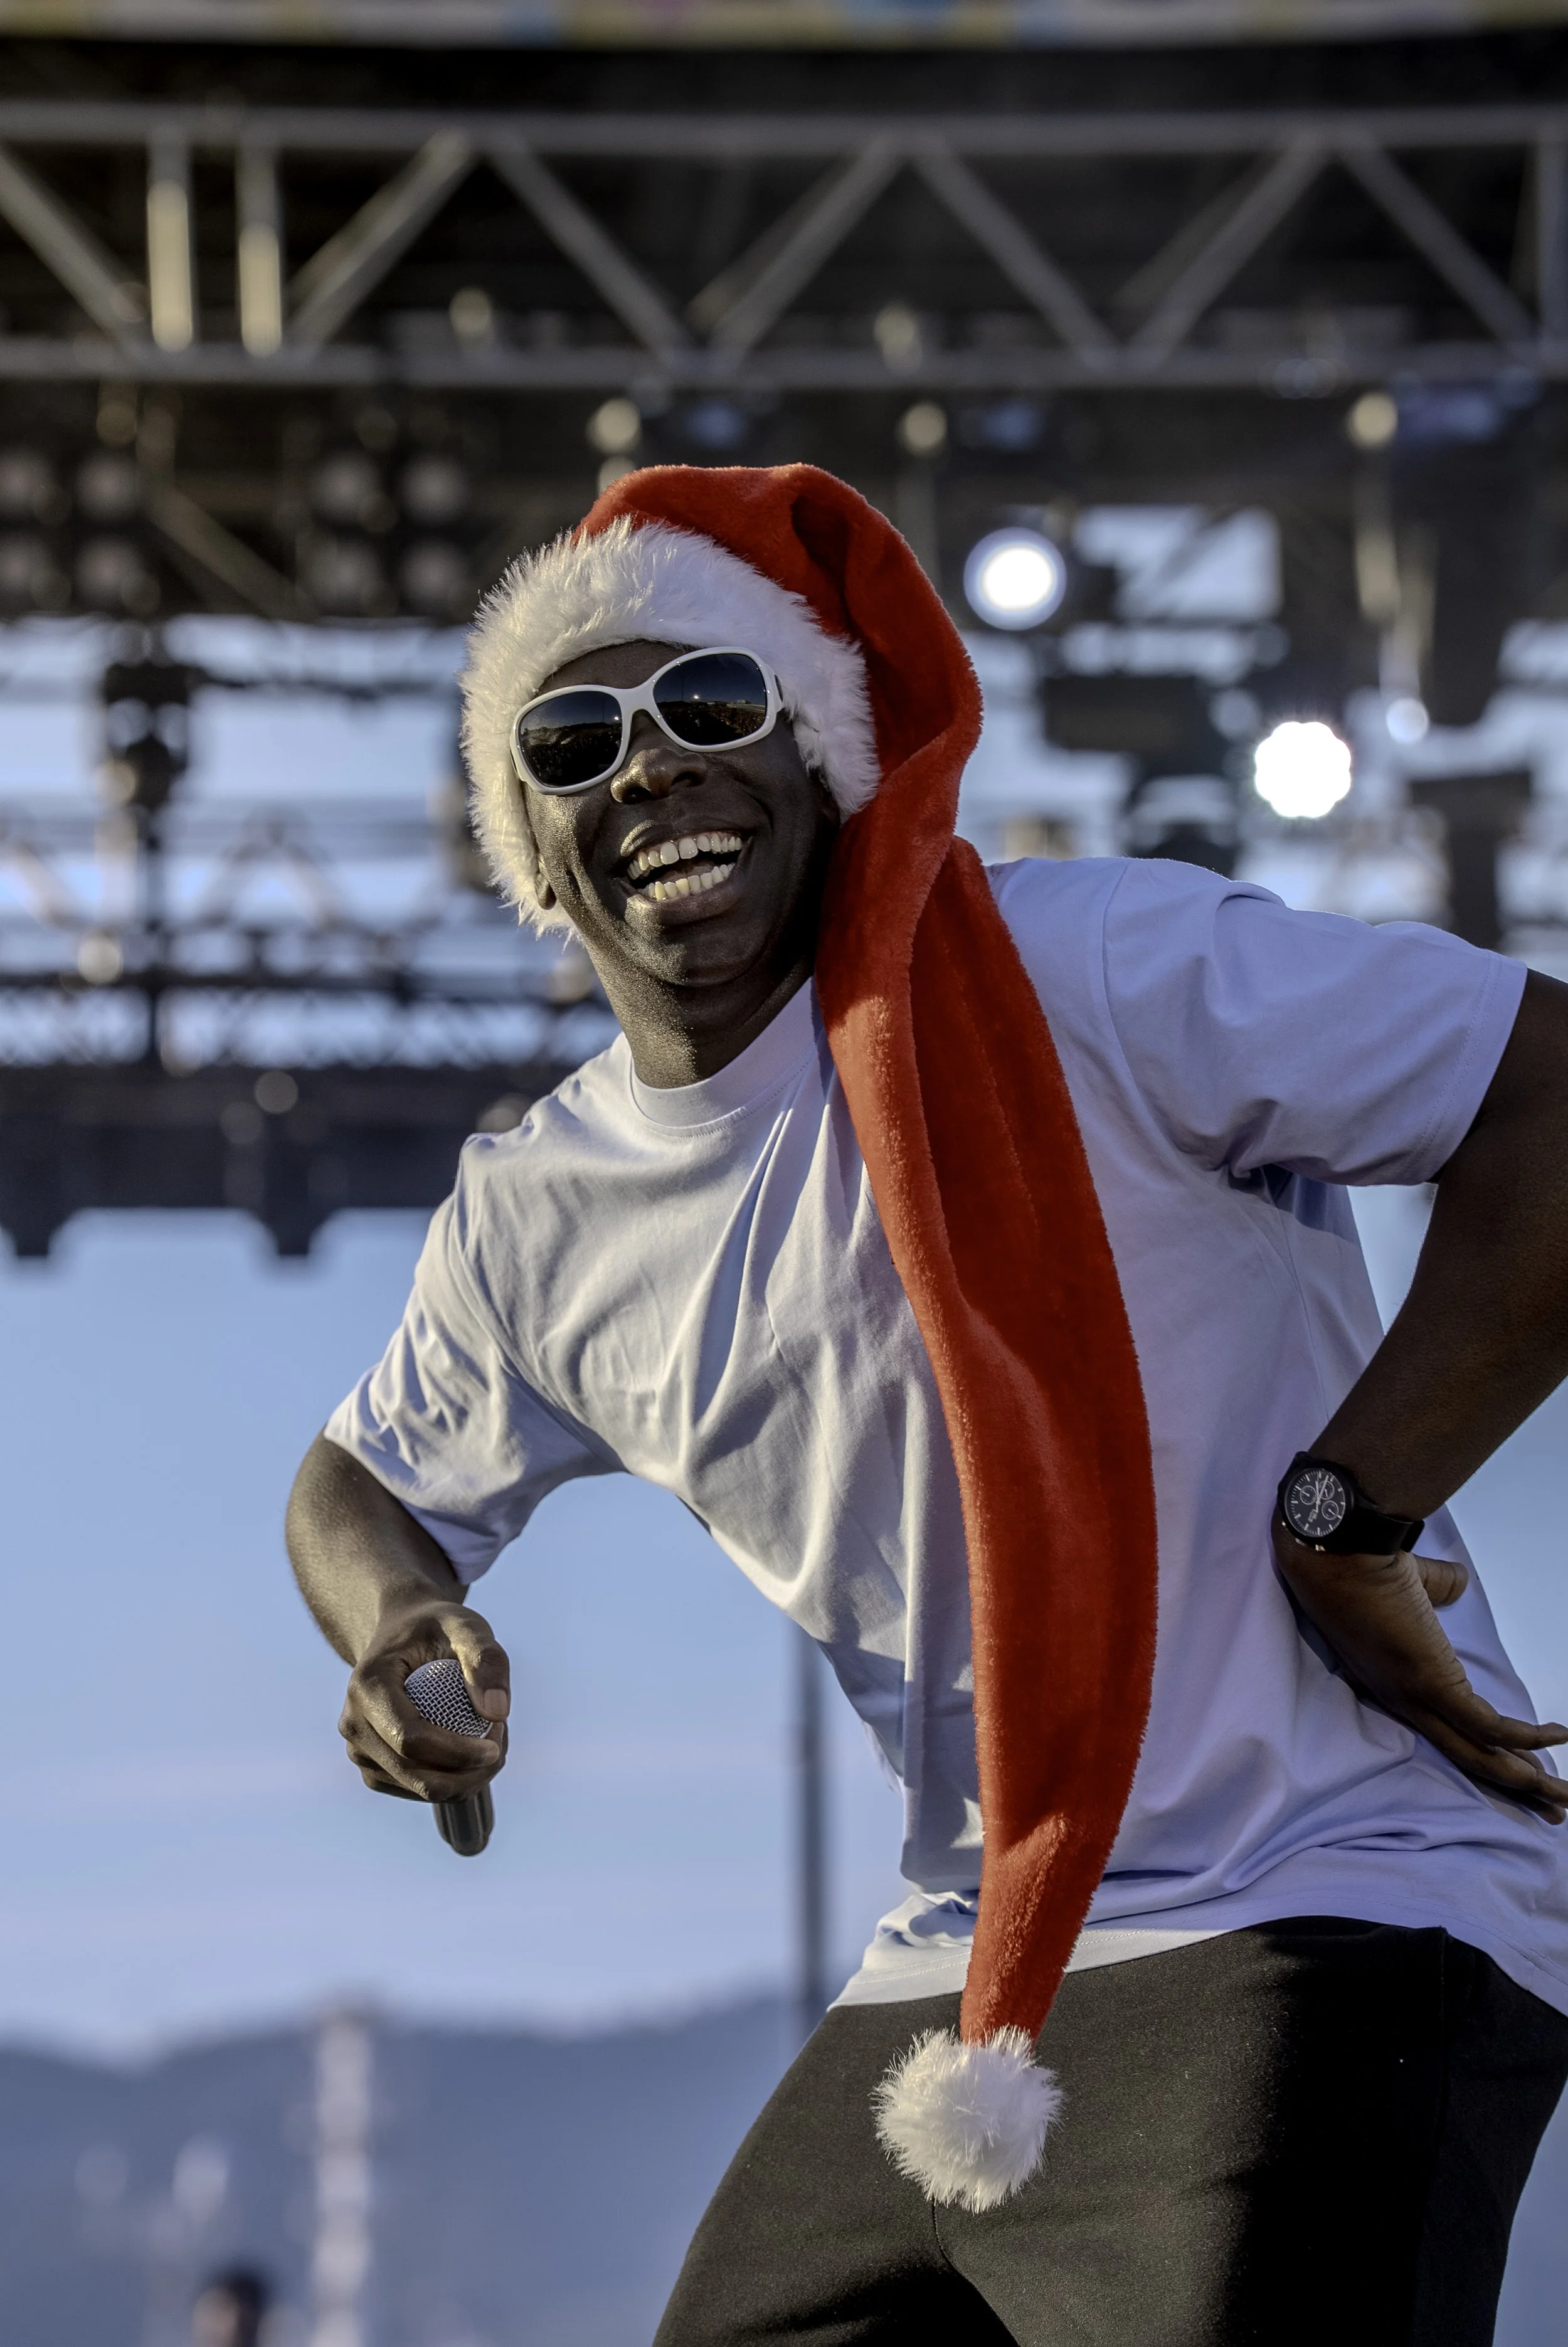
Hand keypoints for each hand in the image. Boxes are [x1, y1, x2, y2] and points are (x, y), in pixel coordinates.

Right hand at [338, 1595, 509, 1803]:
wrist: (402, 1634)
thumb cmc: (436, 1628)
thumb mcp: (466, 1627)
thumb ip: (487, 1660)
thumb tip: (497, 1713)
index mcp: (366, 1686)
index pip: (410, 1739)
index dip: (457, 1753)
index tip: (496, 1747)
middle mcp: (352, 1723)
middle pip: (414, 1773)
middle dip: (467, 1773)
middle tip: (501, 1746)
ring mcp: (358, 1751)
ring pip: (417, 1789)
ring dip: (463, 1779)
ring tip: (489, 1742)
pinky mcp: (371, 1768)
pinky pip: (416, 1790)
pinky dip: (450, 1781)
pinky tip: (470, 1753)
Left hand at [1272, 1514, 1567, 1823]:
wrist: (1336, 1554)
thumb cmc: (1359, 1566)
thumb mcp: (1408, 1589)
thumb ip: (1436, 1590)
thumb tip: (1459, 1584)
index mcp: (1396, 1687)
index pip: (1450, 1736)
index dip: (1488, 1757)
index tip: (1521, 1773)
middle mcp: (1406, 1705)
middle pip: (1469, 1760)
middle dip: (1515, 1786)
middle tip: (1554, 1810)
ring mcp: (1418, 1699)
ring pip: (1481, 1756)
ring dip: (1527, 1779)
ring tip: (1564, 1798)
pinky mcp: (1433, 1684)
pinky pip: (1488, 1726)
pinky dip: (1526, 1736)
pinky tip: (1557, 1736)